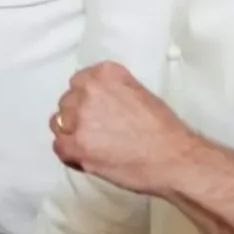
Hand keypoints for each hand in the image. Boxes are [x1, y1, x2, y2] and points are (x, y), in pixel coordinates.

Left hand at [50, 60, 189, 196]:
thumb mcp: (139, 93)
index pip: (79, 82)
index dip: (86, 99)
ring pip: (58, 122)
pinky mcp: (77, 145)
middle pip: (67, 102)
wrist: (175, 159)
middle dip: (78, 116)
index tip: (97, 111)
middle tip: (99, 131)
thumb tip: (97, 101)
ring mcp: (79, 118)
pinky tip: (86, 157)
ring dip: (71, 132)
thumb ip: (112, 91)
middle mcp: (88, 91)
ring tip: (93, 145)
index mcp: (104, 74)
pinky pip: (58, 146)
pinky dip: (70, 153)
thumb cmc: (164, 129)